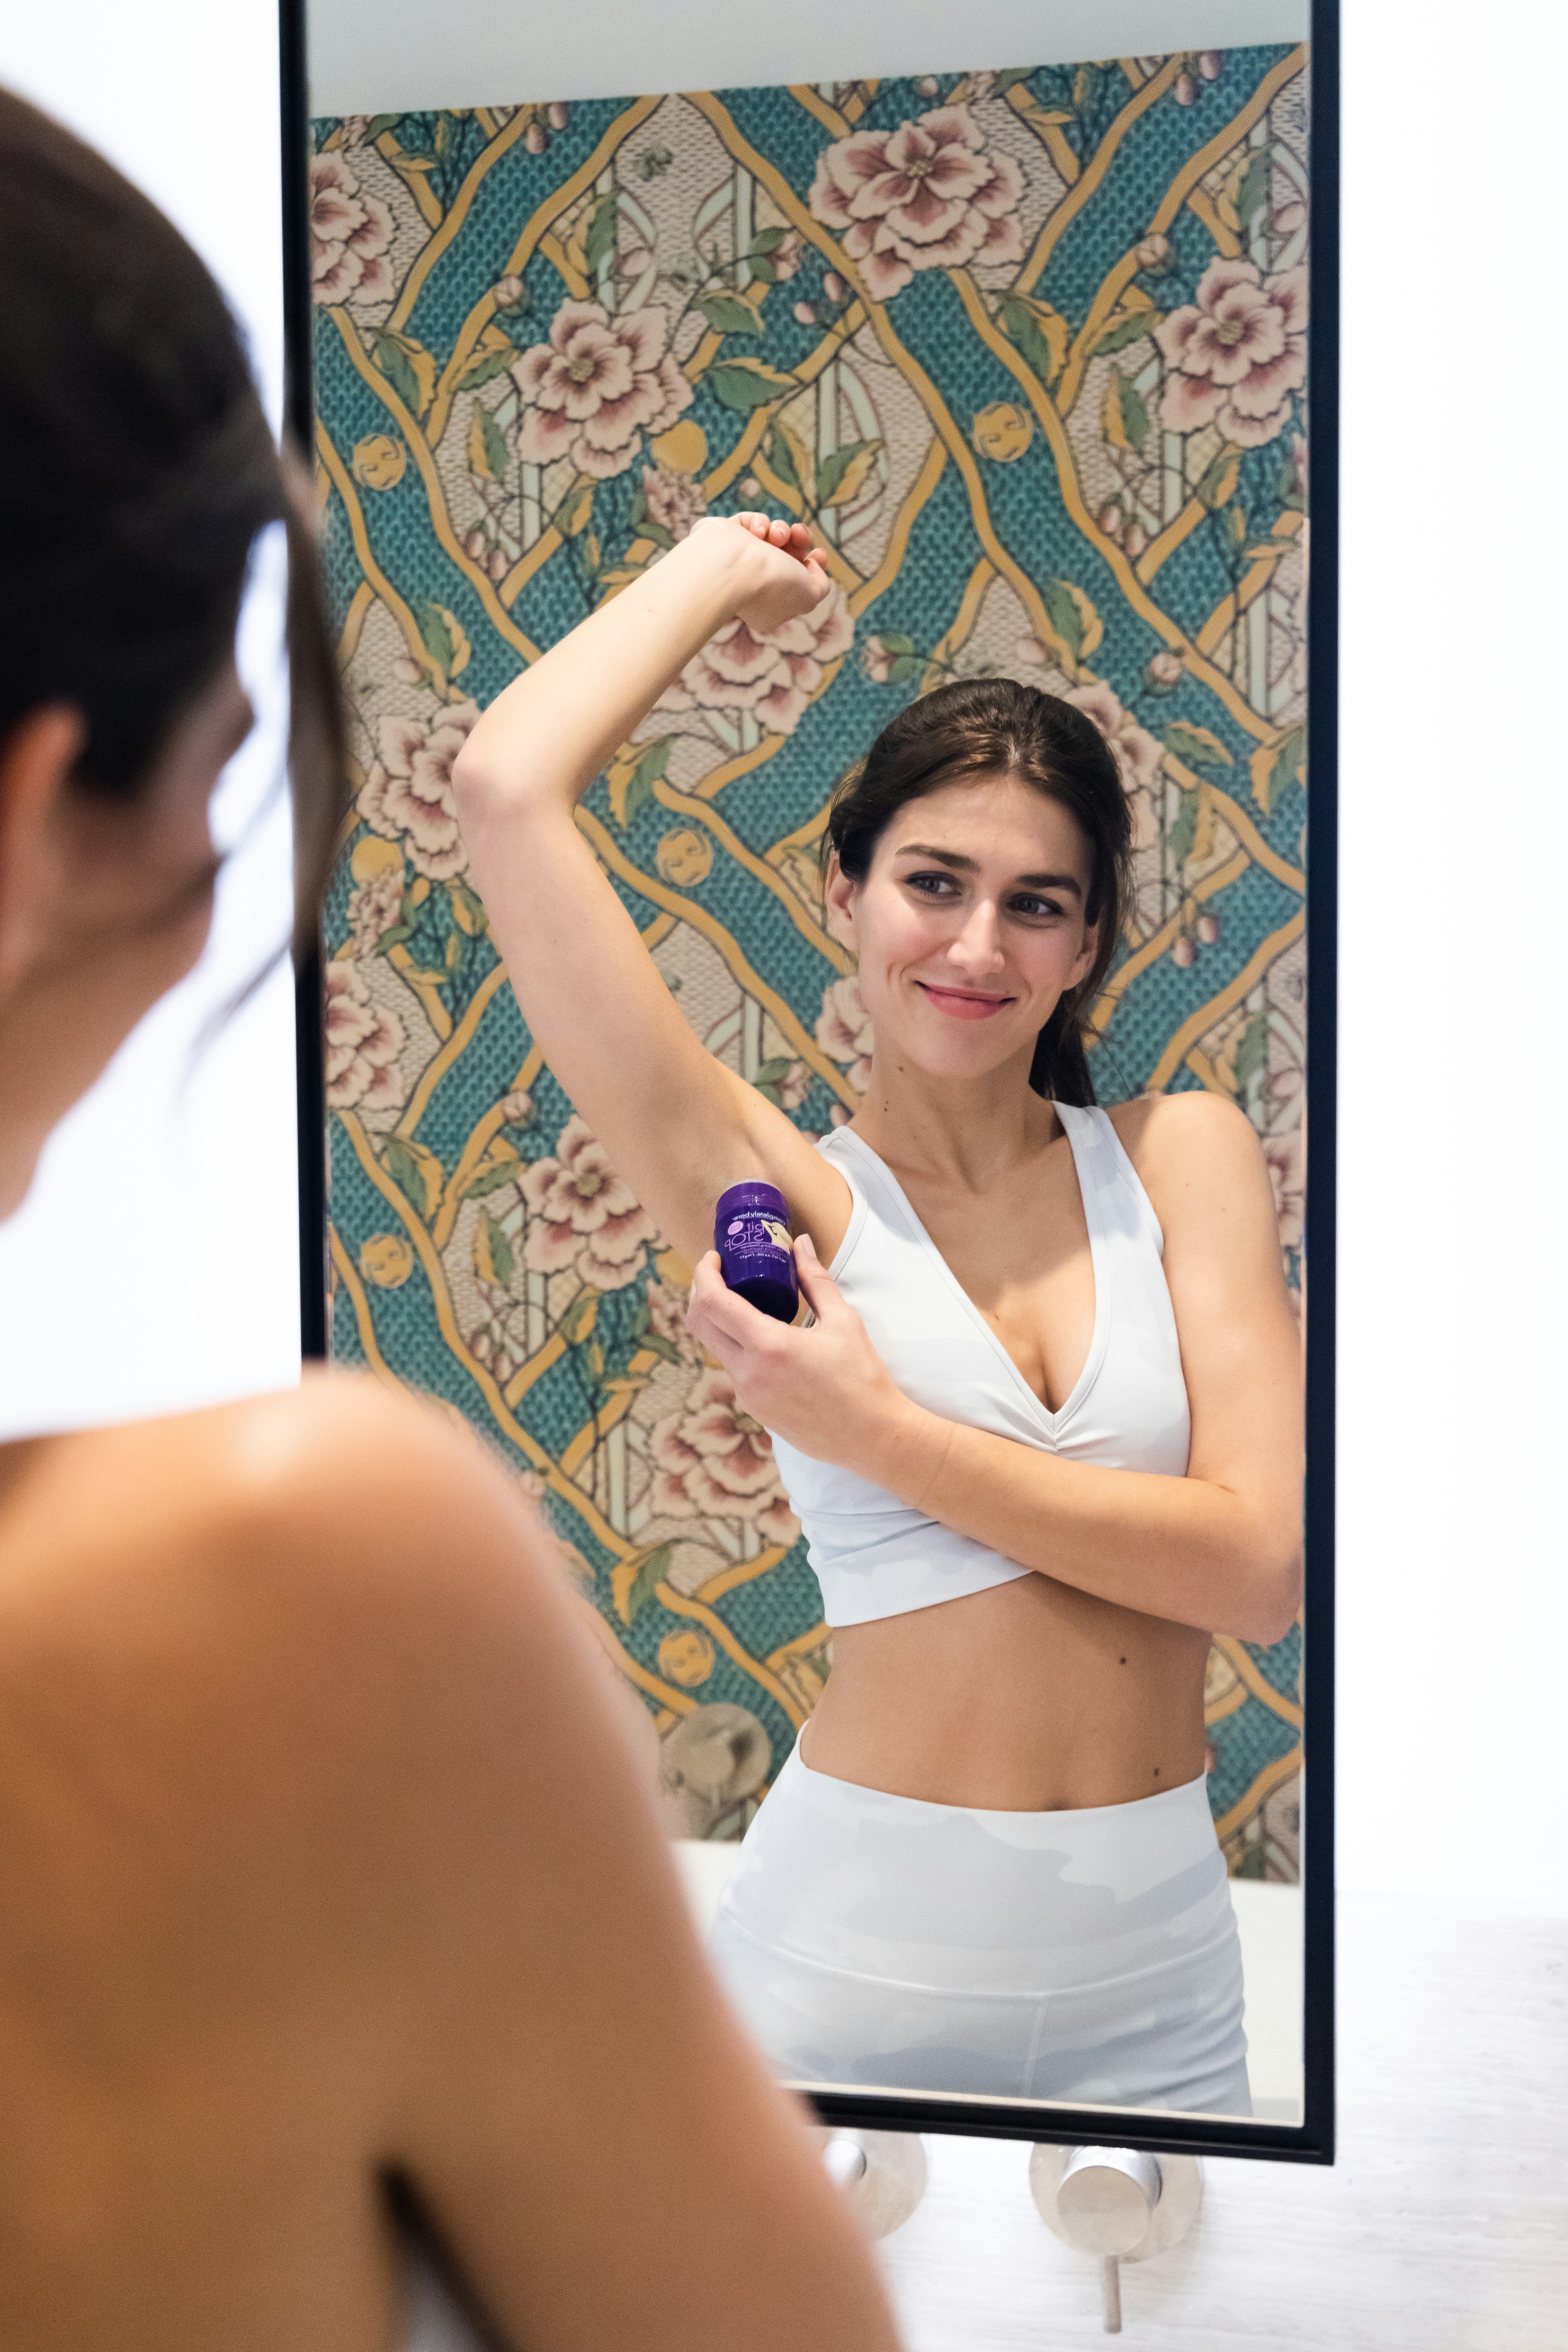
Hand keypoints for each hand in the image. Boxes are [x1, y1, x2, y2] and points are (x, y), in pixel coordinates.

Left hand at [684, 1233, 921, 1478]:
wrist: (871, 1436)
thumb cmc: (862, 1377)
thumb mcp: (843, 1321)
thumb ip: (815, 1279)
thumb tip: (800, 1243)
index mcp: (768, 1346)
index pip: (712, 1303)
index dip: (704, 1275)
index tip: (713, 1258)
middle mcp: (748, 1374)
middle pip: (701, 1325)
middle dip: (701, 1293)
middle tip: (720, 1275)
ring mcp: (747, 1396)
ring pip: (716, 1349)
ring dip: (721, 1322)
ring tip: (746, 1303)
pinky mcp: (755, 1411)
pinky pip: (735, 1372)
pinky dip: (739, 1348)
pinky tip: (764, 1340)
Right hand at [686, 512, 831, 637]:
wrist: (735, 565)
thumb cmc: (772, 584)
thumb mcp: (809, 596)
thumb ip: (820, 585)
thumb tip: (812, 566)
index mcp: (772, 605)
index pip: (796, 581)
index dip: (812, 565)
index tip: (819, 553)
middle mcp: (754, 583)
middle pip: (787, 554)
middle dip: (799, 541)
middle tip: (799, 534)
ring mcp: (739, 560)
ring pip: (771, 535)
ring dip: (780, 530)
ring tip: (776, 536)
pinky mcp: (725, 538)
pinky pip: (749, 523)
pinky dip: (758, 523)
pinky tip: (756, 531)